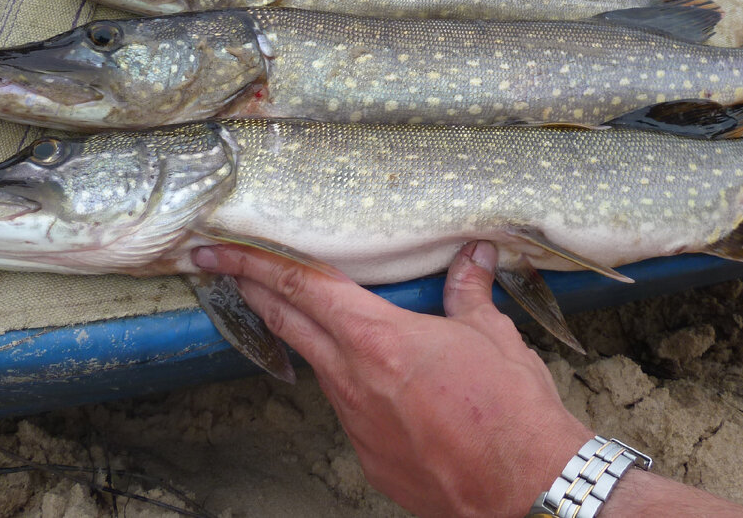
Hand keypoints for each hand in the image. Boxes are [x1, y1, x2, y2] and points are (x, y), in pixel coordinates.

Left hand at [193, 241, 590, 516]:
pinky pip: (348, 409)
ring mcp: (356, 423)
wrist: (524, 491)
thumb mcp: (491, 336)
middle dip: (251, 290)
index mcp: (377, 338)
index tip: (217, 251)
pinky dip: (347, 382)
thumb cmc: (509, 409)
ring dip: (303, 336)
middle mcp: (353, 379)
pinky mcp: (369, 458)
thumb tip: (475, 255)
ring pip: (318, 366)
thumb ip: (470, 291)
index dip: (254, 263)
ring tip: (302, 315)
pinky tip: (371, 380)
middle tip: (220, 268)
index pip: (301, 287)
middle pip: (287, 323)